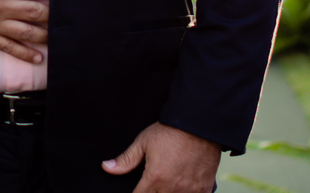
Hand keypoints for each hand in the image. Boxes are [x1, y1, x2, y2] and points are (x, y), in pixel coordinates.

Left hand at [102, 122, 220, 192]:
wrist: (198, 125)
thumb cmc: (170, 132)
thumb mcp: (143, 142)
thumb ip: (125, 160)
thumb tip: (106, 167)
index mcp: (155, 177)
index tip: (136, 189)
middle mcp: (172, 187)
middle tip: (152, 184)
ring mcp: (189, 190)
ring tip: (165, 184)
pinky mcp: (203, 189)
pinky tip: (181, 187)